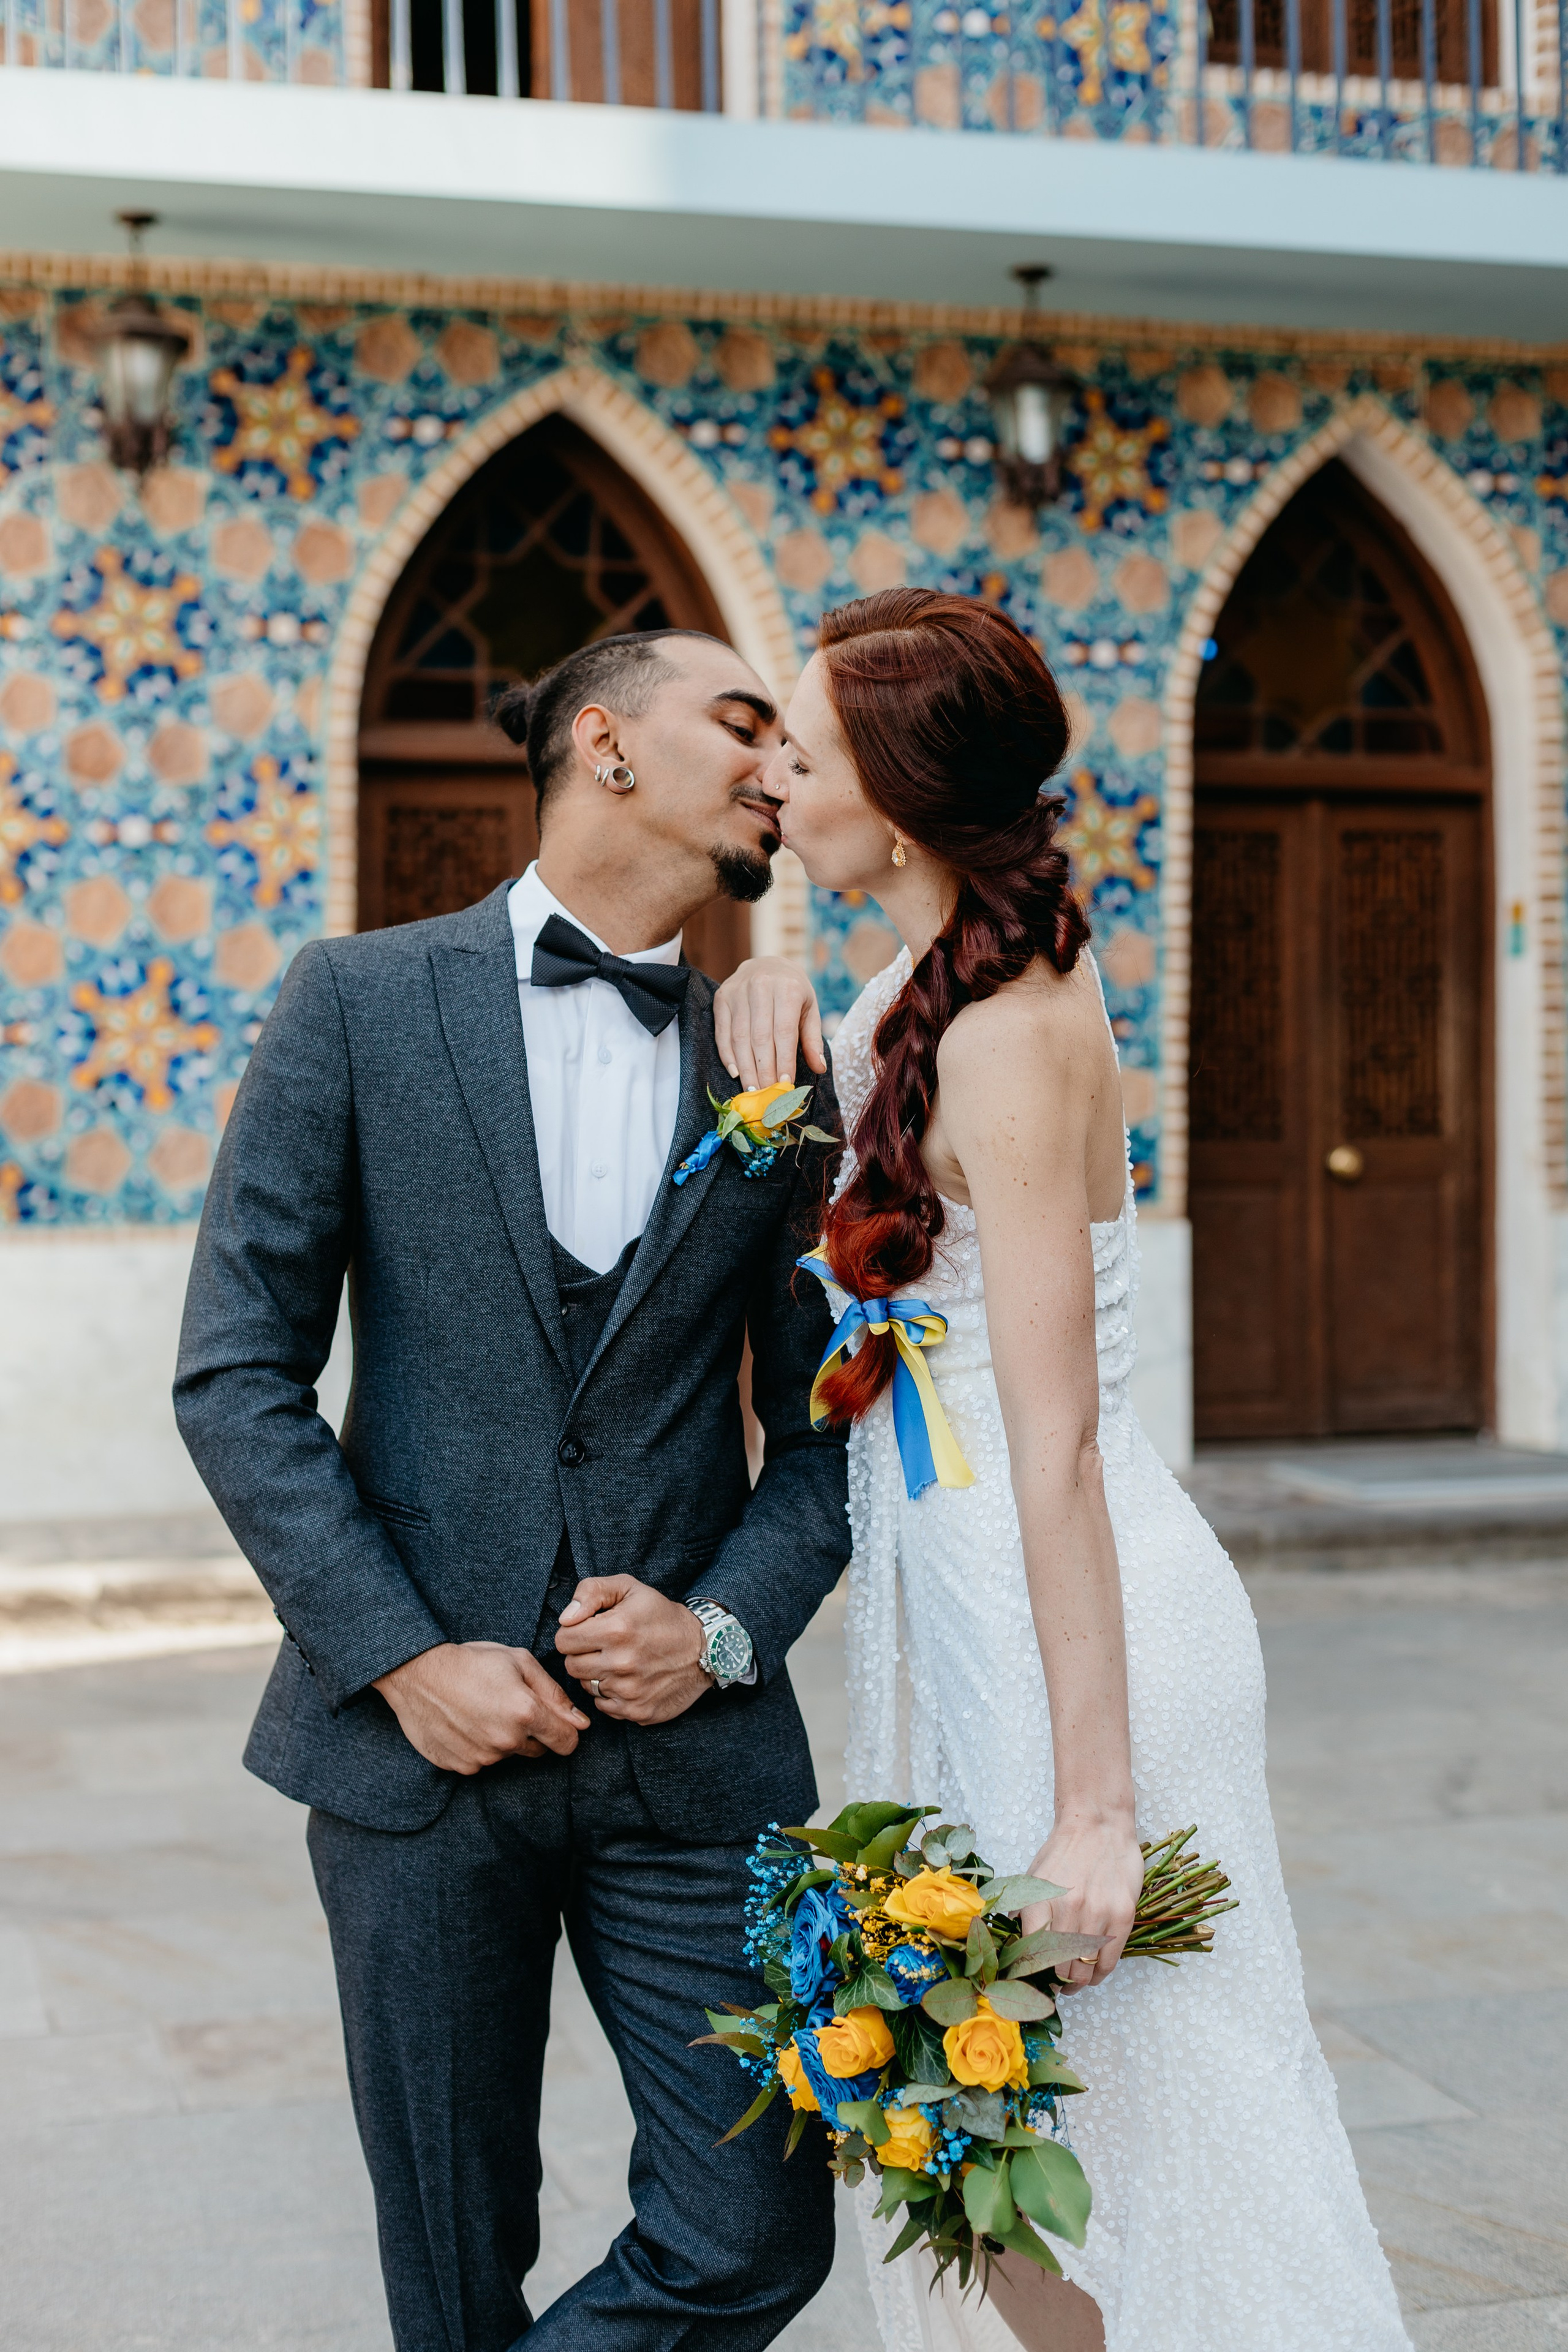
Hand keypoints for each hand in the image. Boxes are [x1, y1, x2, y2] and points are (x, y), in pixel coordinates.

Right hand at [374, 1641, 588, 1771]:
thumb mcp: (518, 1661)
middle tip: (507, 1706)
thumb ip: (554, 1693)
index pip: (567, 1742)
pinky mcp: (461, 1767)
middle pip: (538, 1750)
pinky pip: (481, 1761)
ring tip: (480, 1710)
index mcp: (526, 1712)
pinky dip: (477, 1747)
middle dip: (531, 1732)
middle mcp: (507, 1741)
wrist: (417, 1674)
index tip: (555, 1723)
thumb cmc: (471, 1662)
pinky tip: (464, 1723)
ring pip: (507, 1754)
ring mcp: (482, 1757)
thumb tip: (580, 1722)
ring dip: (502, 1738)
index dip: (565, 1732)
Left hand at [555, 1575, 712, 1723]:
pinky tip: (629, 1679)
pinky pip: (604, 1706)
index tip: (590, 1629)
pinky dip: (611, 1695)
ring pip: (586, 1687)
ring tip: (619, 1661)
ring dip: (596, 1675)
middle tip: (603, 1646)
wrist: (704, 1650)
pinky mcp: (638, 1712)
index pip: (563, 1640)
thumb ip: (590, 1592)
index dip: (573, 1632)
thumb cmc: (662, 1616)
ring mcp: (630, 1692)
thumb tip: (565, 1619)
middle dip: (582, 1654)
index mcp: (616, 1630)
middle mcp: (621, 1664)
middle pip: (571, 1666)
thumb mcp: (629, 1588)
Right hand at [713, 957, 825, 1088]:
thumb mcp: (809, 1009)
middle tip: (767, 1094)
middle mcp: (761, 986)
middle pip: (760, 1038)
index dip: (784, 1060)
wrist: (768, 963)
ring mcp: (738, 991)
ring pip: (740, 1037)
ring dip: (746, 1067)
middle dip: (764, 1069)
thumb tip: (819, 1068)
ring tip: (753, 1089)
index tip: (785, 1083)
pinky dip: (728, 1055)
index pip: (784, 1032)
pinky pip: (722, 1031)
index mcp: (788, 988)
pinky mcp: (722, 998)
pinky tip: (736, 1072)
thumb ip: (813, 1039)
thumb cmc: (793, 991)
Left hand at [1022, 1812, 1143, 1992]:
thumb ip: (1024, 1913)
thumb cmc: (1063, 1853)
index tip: (1036, 1983)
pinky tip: (1094, 1972)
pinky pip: (1109, 1962)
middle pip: (1061, 1971)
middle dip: (1057, 1985)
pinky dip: (1100, 1974)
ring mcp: (1097, 1915)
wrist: (1097, 1825)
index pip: (1033, 1959)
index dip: (1034, 1978)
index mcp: (1038, 1905)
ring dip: (1079, 1983)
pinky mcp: (1122, 1916)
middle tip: (1057, 1986)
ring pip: (1086, 1972)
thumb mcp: (1033, 1880)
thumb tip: (1014, 1948)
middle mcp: (1067, 1912)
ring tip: (1075, 1982)